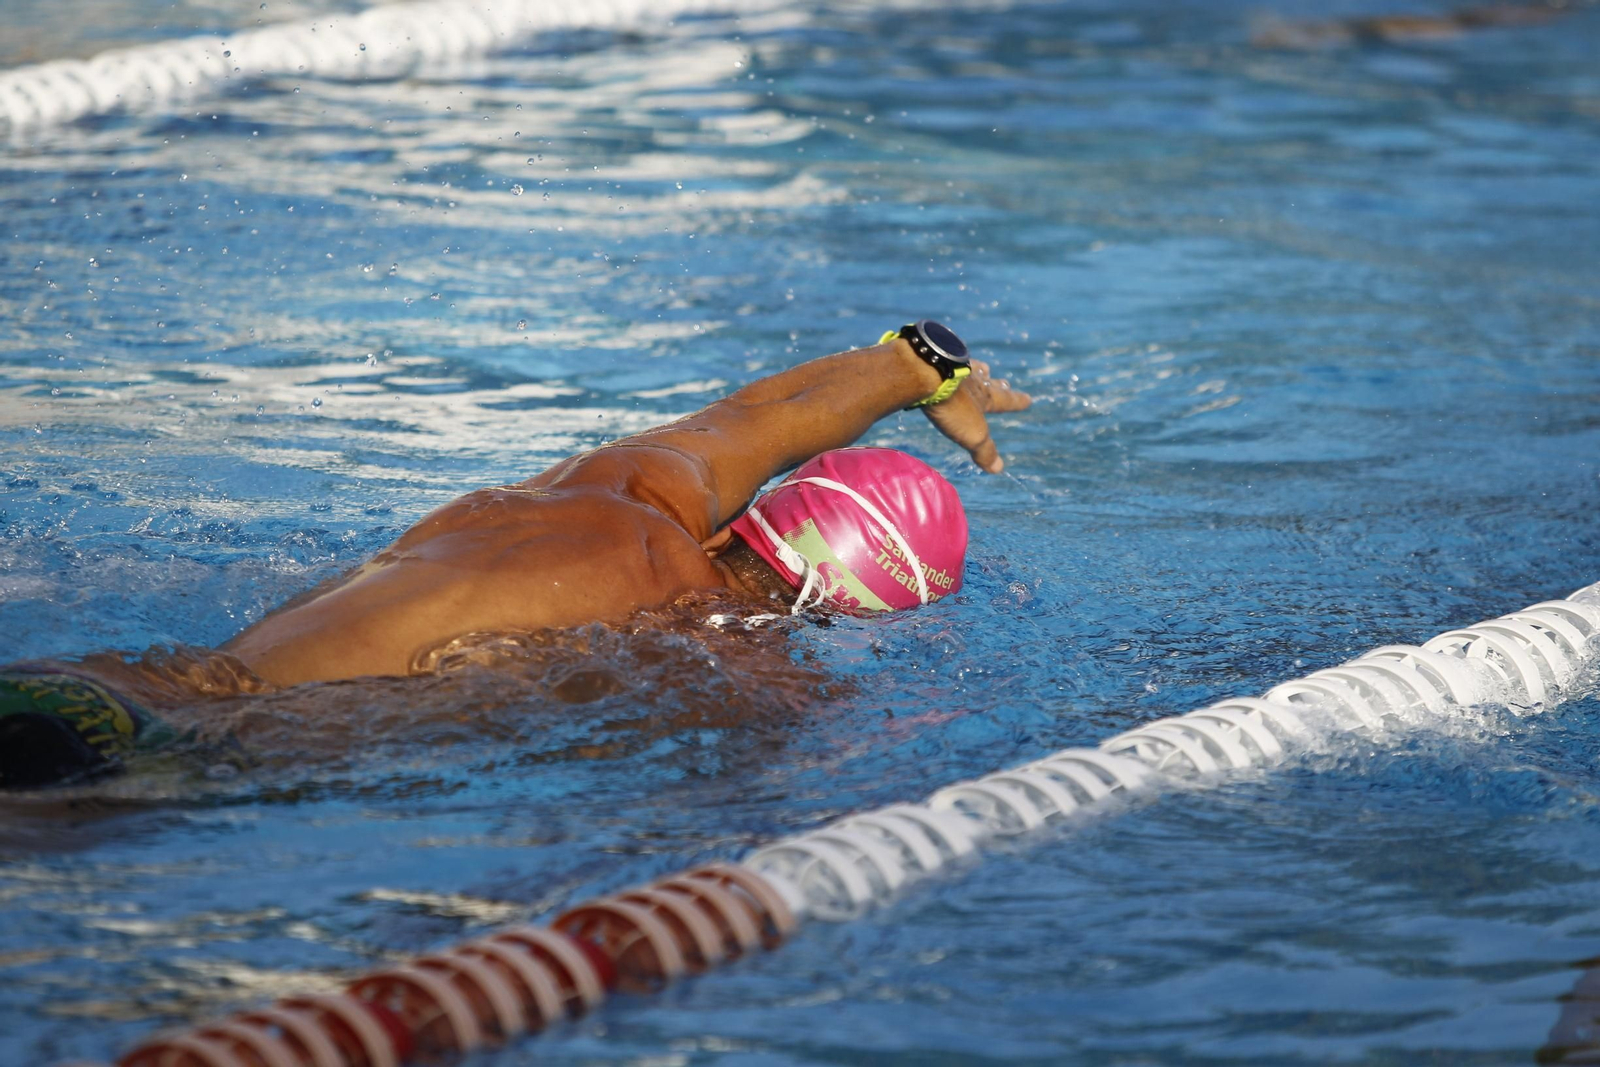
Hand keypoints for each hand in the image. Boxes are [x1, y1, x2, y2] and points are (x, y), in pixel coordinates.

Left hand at [921, 358, 1032, 472]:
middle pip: (988, 381)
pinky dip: (950, 362)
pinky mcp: (933, 359)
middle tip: (1005, 382)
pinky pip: (946, 360)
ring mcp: (952, 367)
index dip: (1017, 402)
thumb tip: (999, 469)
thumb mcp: (972, 434)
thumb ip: (984, 451)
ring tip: (981, 368)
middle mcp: (971, 379)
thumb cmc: (952, 406)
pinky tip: (944, 362)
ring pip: (970, 368)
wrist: (926, 374)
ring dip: (977, 370)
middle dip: (997, 384)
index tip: (1029, 400)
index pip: (1005, 400)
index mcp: (984, 396)